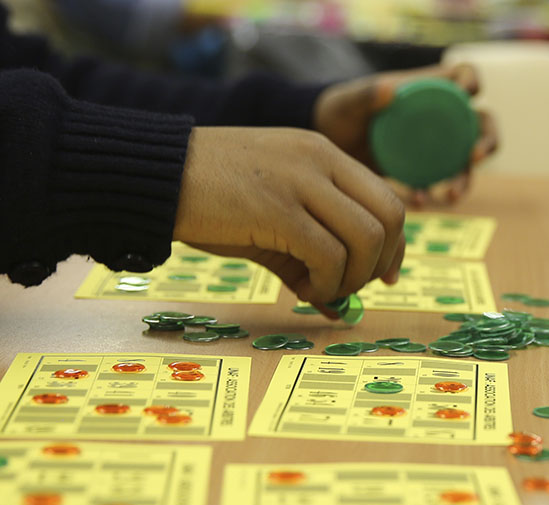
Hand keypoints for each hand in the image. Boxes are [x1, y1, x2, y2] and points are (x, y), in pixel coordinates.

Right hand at [174, 127, 404, 315]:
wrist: (152, 176)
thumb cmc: (208, 196)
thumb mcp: (271, 211)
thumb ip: (308, 252)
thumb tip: (338, 307)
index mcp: (324, 153)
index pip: (388, 199)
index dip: (395, 245)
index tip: (385, 276)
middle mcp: (320, 160)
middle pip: (389, 217)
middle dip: (379, 264)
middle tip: (350, 288)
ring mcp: (301, 180)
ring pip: (366, 237)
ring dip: (352, 277)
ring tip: (320, 290)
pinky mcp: (277, 208)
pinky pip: (328, 255)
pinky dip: (326, 283)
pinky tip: (301, 290)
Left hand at [312, 63, 497, 205]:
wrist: (332, 147)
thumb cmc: (342, 112)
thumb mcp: (348, 102)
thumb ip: (366, 94)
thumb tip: (390, 89)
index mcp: (431, 88)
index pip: (465, 75)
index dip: (472, 82)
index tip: (466, 94)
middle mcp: (444, 118)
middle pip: (483, 123)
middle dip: (487, 140)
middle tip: (474, 156)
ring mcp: (439, 148)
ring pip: (467, 162)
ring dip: (465, 179)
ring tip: (449, 195)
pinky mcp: (427, 174)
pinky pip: (441, 186)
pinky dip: (433, 195)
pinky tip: (417, 200)